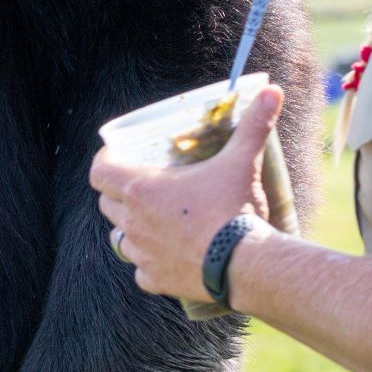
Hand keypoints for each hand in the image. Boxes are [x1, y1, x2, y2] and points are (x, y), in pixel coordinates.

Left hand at [89, 85, 283, 301]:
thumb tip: (272, 91)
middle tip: (141, 186)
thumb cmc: (235, 209)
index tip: (116, 157)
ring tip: (153, 222)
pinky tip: (167, 258)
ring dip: (131, 229)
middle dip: (118, 194)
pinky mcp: (156, 280)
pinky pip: (142, 272)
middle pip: (107, 204)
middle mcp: (133, 222)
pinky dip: (149, 264)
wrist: (245, 265)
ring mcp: (142, 253)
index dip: (104, 163)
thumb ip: (254, 125)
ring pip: (120, 238)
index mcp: (141, 189)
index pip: (99, 172)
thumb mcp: (243, 161)